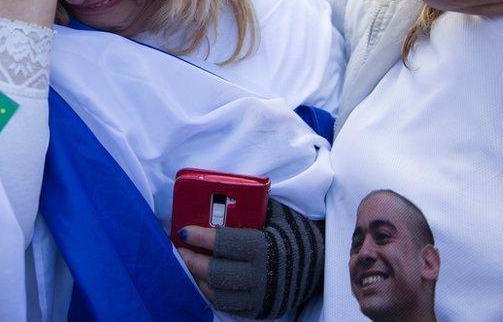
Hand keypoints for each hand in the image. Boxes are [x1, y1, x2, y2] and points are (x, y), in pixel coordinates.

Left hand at [176, 199, 323, 318]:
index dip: (199, 237)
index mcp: (264, 248)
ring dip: (200, 279)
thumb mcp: (277, 215)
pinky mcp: (260, 311)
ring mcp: (260, 297)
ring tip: (191, 265)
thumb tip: (220, 193)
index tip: (183, 231)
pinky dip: (214, 294)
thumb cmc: (295, 234)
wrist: (321, 265)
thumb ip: (251, 207)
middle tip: (181, 250)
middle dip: (192, 261)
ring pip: (218, 294)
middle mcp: (261, 276)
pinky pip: (229, 307)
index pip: (223, 244)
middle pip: (215, 273)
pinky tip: (207, 281)